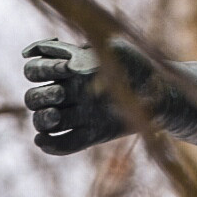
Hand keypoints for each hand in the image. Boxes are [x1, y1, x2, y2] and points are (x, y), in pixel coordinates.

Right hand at [22, 38, 150, 155]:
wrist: (162, 92)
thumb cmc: (138, 65)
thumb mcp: (116, 51)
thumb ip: (88, 54)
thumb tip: (67, 65)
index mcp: (69, 69)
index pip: (35, 68)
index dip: (41, 68)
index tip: (68, 67)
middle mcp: (68, 92)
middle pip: (33, 97)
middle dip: (41, 95)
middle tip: (61, 93)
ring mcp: (76, 115)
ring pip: (42, 121)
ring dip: (42, 119)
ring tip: (56, 116)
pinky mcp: (88, 136)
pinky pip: (62, 145)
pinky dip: (50, 145)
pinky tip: (45, 140)